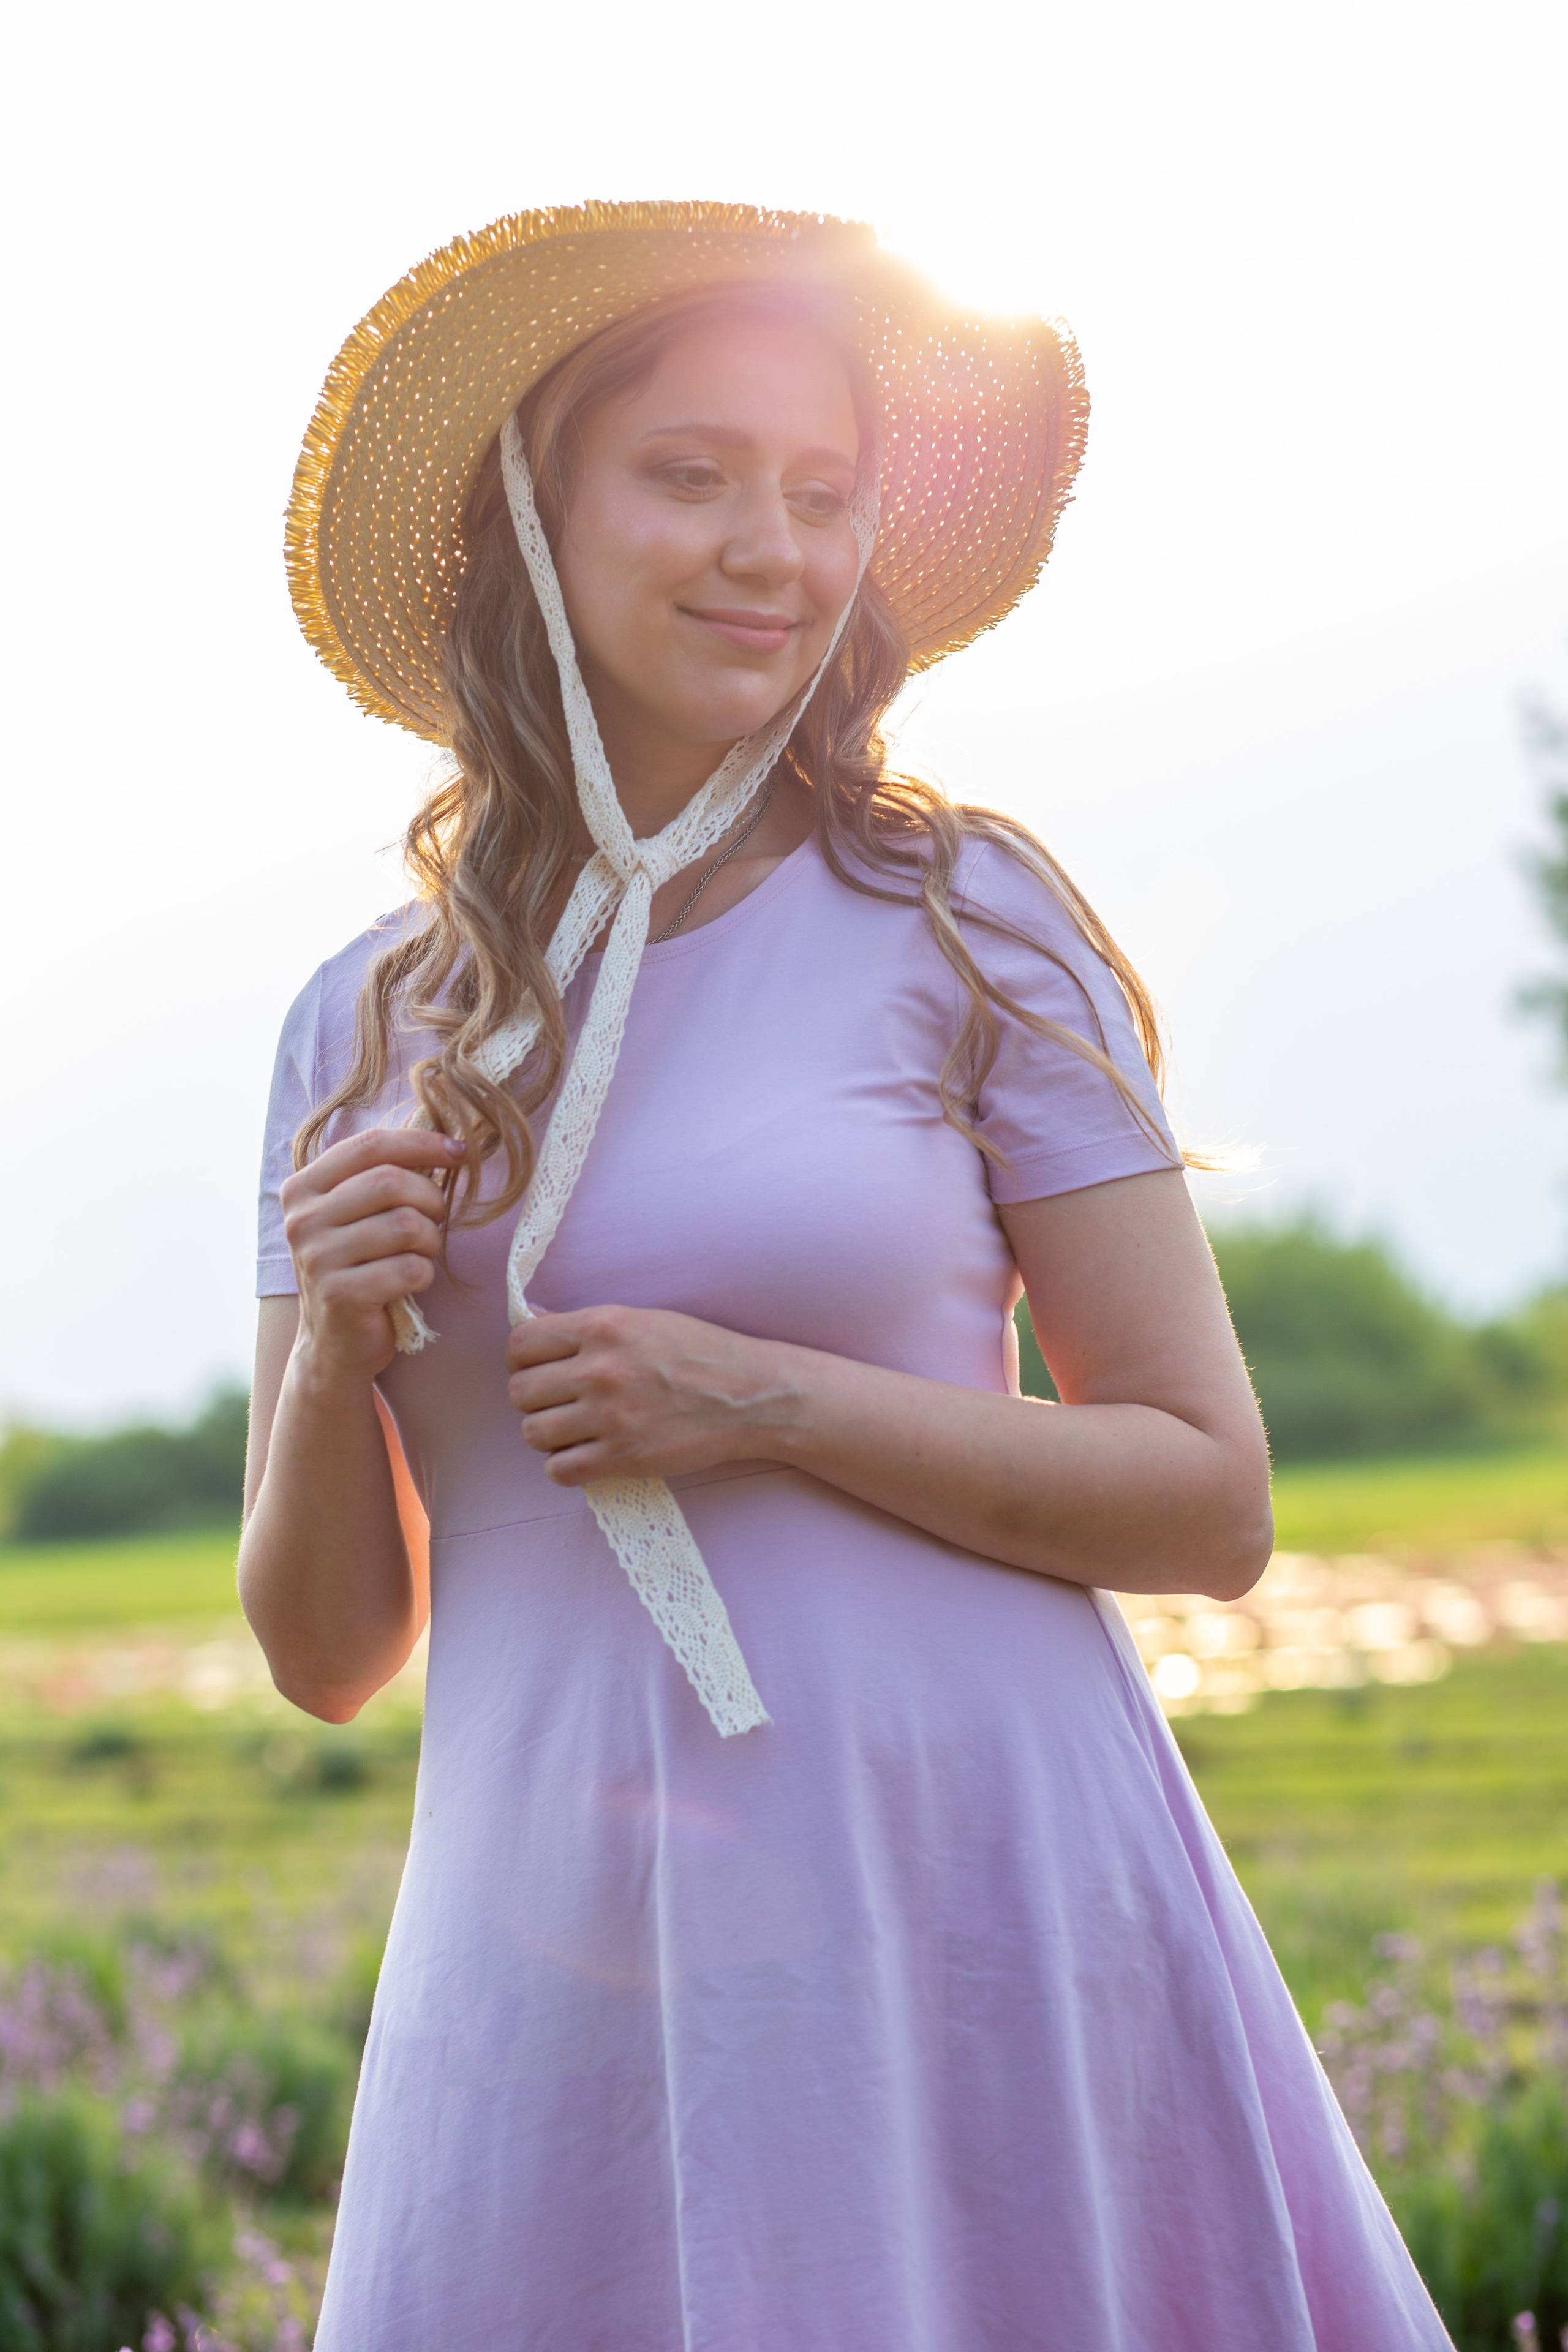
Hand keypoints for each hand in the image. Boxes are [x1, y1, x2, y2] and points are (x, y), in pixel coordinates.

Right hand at [280, 1128, 465, 1384]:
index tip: (458, 1151)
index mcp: (304, 1188)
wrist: (334, 1344)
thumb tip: (445, 1140)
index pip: (370, 1145)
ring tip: (421, 1254)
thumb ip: (383, 1176)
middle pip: (391, 1182)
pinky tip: (412, 1284)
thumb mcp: (358, 1216)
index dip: (421, 1142)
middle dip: (430, 1199)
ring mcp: (317, 1257)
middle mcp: (302, 1219)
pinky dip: (424, 1275)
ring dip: (431, 1241)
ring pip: (406, 1225)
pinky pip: (409, 1268)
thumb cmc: (360, 1269)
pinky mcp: (339, 1294)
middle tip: (435, 1221)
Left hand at [505, 1305, 787, 1485]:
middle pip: (520, 1392)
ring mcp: (609, 1417)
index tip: (538, 1368)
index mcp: (603, 1327)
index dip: (522, 1360)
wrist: (750, 1397)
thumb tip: (532, 1326)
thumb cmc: (700, 1353)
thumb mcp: (643, 1320)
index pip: (521, 1345)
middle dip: (534, 1399)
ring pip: (532, 1433)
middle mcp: (600, 1370)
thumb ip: (587, 1326)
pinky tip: (587, 1454)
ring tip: (574, 1430)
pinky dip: (566, 1466)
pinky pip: (558, 1470)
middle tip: (560, 1402)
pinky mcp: (621, 1458)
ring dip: (548, 1434)